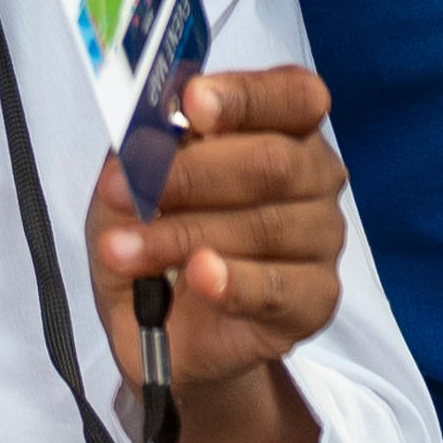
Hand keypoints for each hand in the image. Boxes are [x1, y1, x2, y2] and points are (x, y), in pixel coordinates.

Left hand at [88, 65, 342, 442]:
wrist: (170, 348)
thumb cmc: (149, 251)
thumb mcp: (121, 203)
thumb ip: (128, 174)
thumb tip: (125, 158)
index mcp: (274, 132)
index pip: (292, 94)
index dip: (247, 94)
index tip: (191, 101)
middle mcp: (312, 181)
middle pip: (281, 160)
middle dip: (199, 171)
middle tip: (136, 183)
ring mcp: (321, 246)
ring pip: (281, 224)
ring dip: (195, 232)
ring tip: (131, 247)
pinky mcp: (313, 308)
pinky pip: (288, 292)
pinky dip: (239, 283)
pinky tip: (200, 281)